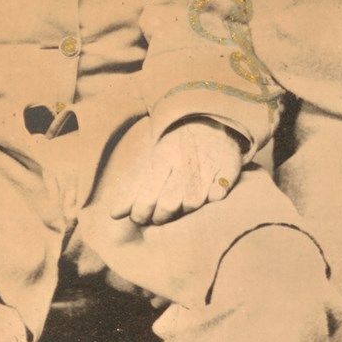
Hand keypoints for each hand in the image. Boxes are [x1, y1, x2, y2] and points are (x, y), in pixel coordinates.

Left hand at [108, 119, 245, 227]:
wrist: (207, 124)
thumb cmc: (174, 151)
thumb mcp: (152, 165)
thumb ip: (133, 191)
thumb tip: (114, 215)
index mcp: (163, 156)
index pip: (148, 192)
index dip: (141, 211)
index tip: (139, 218)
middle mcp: (184, 159)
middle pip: (169, 201)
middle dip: (161, 216)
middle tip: (158, 218)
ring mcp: (208, 163)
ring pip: (193, 202)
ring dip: (186, 210)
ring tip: (181, 206)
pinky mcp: (228, 166)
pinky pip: (219, 193)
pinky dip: (214, 197)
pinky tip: (209, 195)